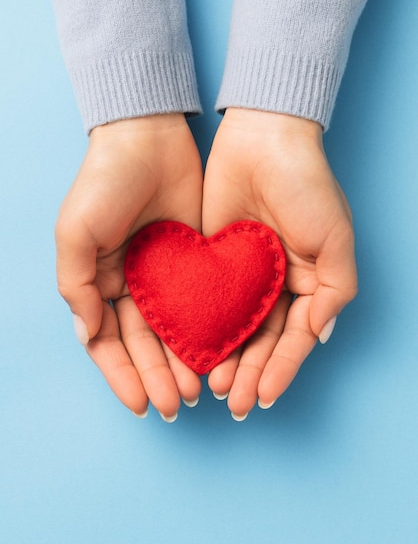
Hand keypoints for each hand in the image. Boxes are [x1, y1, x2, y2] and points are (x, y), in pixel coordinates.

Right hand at [56, 114, 202, 419]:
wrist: (148, 137)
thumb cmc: (103, 182)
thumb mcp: (75, 232)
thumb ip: (76, 286)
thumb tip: (89, 336)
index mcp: (99, 283)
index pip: (109, 343)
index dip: (122, 376)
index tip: (140, 405)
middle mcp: (131, 285)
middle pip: (144, 345)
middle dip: (157, 378)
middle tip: (176, 406)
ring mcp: (165, 275)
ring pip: (174, 331)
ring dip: (182, 363)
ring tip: (198, 391)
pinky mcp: (196, 260)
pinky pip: (201, 303)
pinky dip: (206, 331)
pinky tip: (217, 354)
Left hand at [202, 108, 357, 418]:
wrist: (263, 138)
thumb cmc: (307, 185)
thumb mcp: (336, 239)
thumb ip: (334, 291)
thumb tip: (318, 336)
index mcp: (306, 283)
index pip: (293, 338)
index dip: (280, 370)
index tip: (263, 397)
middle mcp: (274, 284)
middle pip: (261, 341)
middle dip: (248, 373)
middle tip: (232, 401)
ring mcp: (241, 274)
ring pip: (232, 328)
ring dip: (225, 360)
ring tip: (212, 387)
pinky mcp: (210, 259)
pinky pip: (205, 301)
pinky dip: (201, 328)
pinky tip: (191, 352)